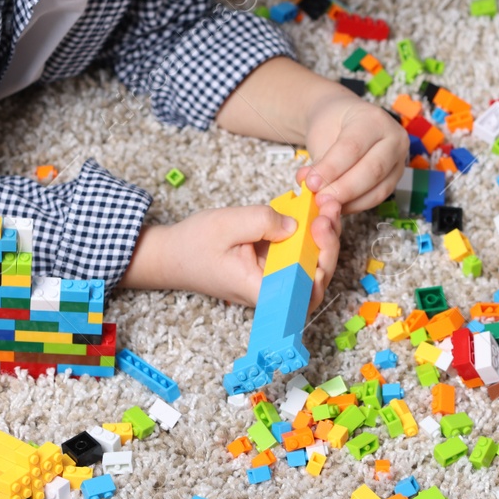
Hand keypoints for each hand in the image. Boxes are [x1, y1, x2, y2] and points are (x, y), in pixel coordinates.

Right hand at [119, 199, 341, 311]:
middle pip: (315, 278)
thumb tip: (296, 226)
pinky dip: (308, 232)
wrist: (170, 254)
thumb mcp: (227, 224)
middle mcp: (270, 289)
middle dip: (328, 244)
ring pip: (310, 265)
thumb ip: (264, 222)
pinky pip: (297, 253)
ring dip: (322, 237)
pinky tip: (311, 208)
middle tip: (328, 209)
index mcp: (259, 288)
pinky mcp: (270, 265)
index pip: (304, 293)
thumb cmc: (192, 244)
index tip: (319, 234)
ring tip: (324, 205)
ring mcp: (272, 277)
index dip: (322, 267)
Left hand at [297, 91, 407, 212]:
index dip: (331, 169)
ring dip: (351, 201)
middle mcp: (394, 137)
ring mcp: (399, 159)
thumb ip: (319, 162)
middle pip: (372, 169)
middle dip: (343, 189)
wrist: (343, 120)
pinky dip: (357, 205)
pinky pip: (379, 196)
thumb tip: (312, 186)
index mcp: (373, 118)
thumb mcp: (321, 134)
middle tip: (320, 198)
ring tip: (327, 204)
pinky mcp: (395, 177)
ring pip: (379, 187)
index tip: (311, 183)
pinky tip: (339, 205)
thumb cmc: (332, 124)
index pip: (353, 147)